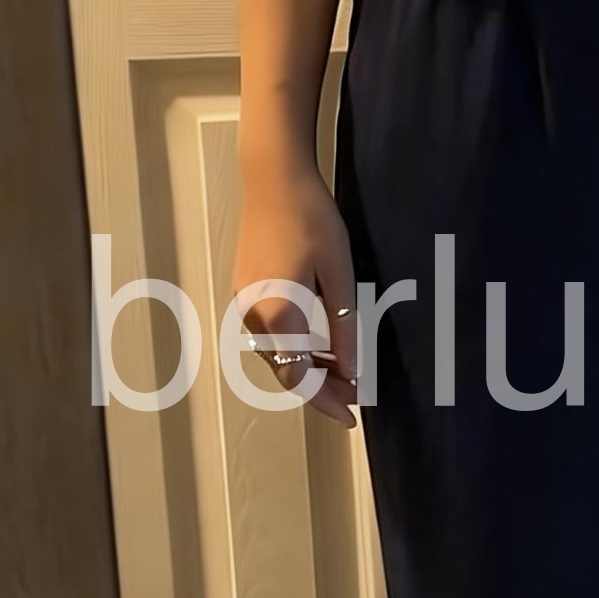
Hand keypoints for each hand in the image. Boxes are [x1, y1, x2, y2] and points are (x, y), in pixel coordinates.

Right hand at [233, 165, 359, 428]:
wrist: (272, 180)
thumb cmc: (312, 219)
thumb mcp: (339, 274)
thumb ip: (343, 326)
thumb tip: (351, 370)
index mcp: (278, 314)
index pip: (300, 377)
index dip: (326, 402)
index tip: (352, 418)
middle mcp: (252, 315)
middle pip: (285, 372)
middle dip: (320, 390)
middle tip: (355, 399)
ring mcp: (243, 303)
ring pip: (276, 355)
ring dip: (307, 369)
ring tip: (343, 376)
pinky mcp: (244, 292)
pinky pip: (269, 336)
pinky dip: (294, 349)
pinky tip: (318, 350)